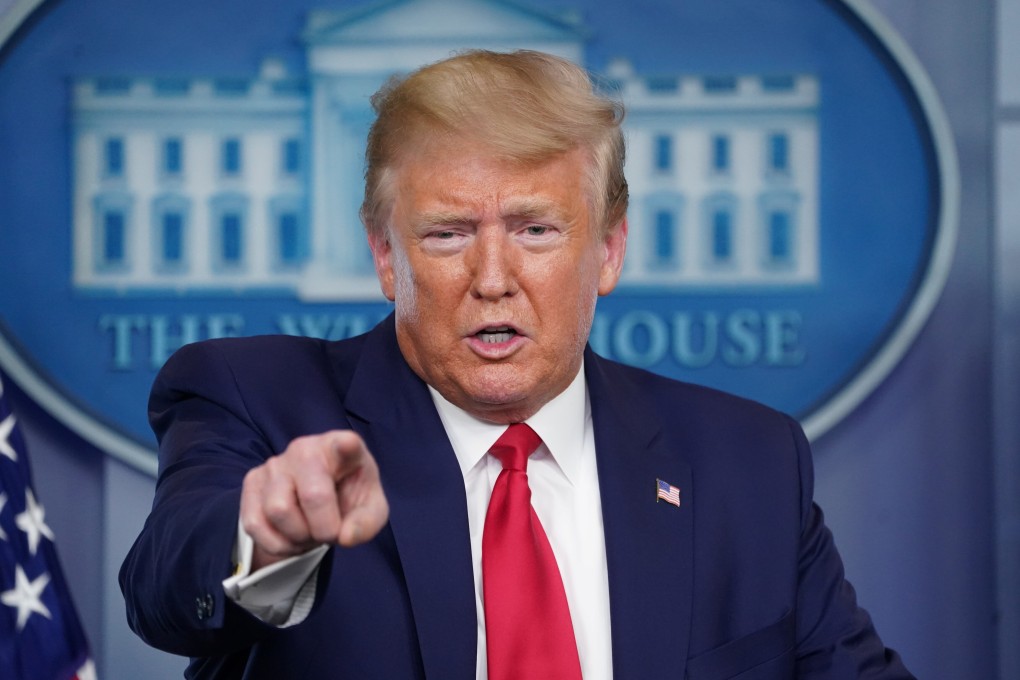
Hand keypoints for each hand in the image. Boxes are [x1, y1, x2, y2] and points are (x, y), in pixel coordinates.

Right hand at [240, 430, 389, 570]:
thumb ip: (366, 523)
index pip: (346, 444)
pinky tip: (290, 536)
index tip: (348, 445)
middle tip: (329, 533)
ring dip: (297, 536)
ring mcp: (275, 463)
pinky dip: (276, 543)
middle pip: (312, 495)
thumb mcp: (370, 510)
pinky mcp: (252, 481)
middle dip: (324, 528)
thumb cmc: (348, 496)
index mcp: (342, 448)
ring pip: (279, 511)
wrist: (316, 501)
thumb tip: (346, 536)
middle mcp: (306, 448)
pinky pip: (255, 523)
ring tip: (309, 531)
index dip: (346, 446)